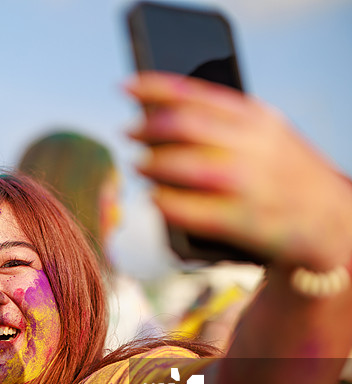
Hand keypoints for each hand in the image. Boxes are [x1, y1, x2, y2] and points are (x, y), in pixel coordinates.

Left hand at [125, 72, 351, 271]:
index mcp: (258, 118)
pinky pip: (186, 209)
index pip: (195, 93)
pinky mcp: (243, 221)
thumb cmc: (285, 177)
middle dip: (146, 127)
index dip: (153, 87)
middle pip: (181, 126)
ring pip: (180, 166)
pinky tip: (154, 199)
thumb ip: (225, 124)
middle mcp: (254, 146)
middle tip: (128, 132)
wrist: (333, 224)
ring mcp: (249, 184)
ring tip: (139, 165)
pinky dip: (162, 202)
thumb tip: (160, 116)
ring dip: (149, 165)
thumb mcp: (267, 137)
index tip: (126, 87)